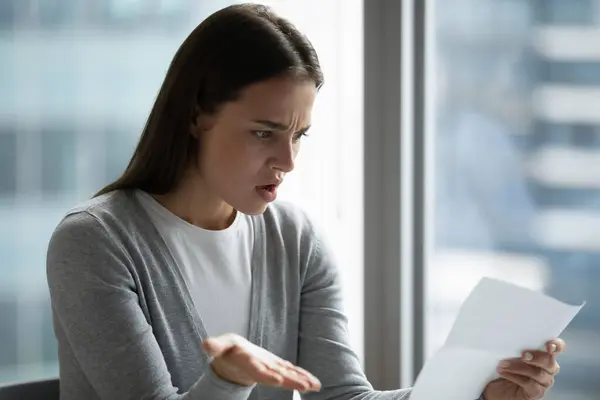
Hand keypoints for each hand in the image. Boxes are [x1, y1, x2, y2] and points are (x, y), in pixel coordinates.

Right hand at [202, 333, 320, 392]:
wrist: (233, 360)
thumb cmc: (227, 351)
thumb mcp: (220, 345)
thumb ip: (215, 346)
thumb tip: (206, 344)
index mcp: (248, 364)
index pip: (257, 371)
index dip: (266, 375)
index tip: (276, 380)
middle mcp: (262, 370)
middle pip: (277, 377)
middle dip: (291, 382)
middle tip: (305, 386)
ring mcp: (271, 370)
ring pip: (288, 377)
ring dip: (302, 381)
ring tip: (315, 387)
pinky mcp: (278, 368)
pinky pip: (292, 373)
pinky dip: (303, 377)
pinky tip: (315, 384)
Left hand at [483, 338, 564, 399]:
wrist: (498, 385)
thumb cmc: (506, 364)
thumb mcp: (509, 351)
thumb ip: (515, 344)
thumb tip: (508, 334)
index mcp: (545, 354)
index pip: (557, 347)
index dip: (556, 345)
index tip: (548, 344)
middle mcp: (548, 368)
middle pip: (550, 362)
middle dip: (537, 357)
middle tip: (523, 354)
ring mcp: (544, 381)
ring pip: (538, 373)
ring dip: (518, 367)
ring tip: (503, 363)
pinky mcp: (536, 392)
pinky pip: (529, 384)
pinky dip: (514, 376)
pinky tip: (503, 372)